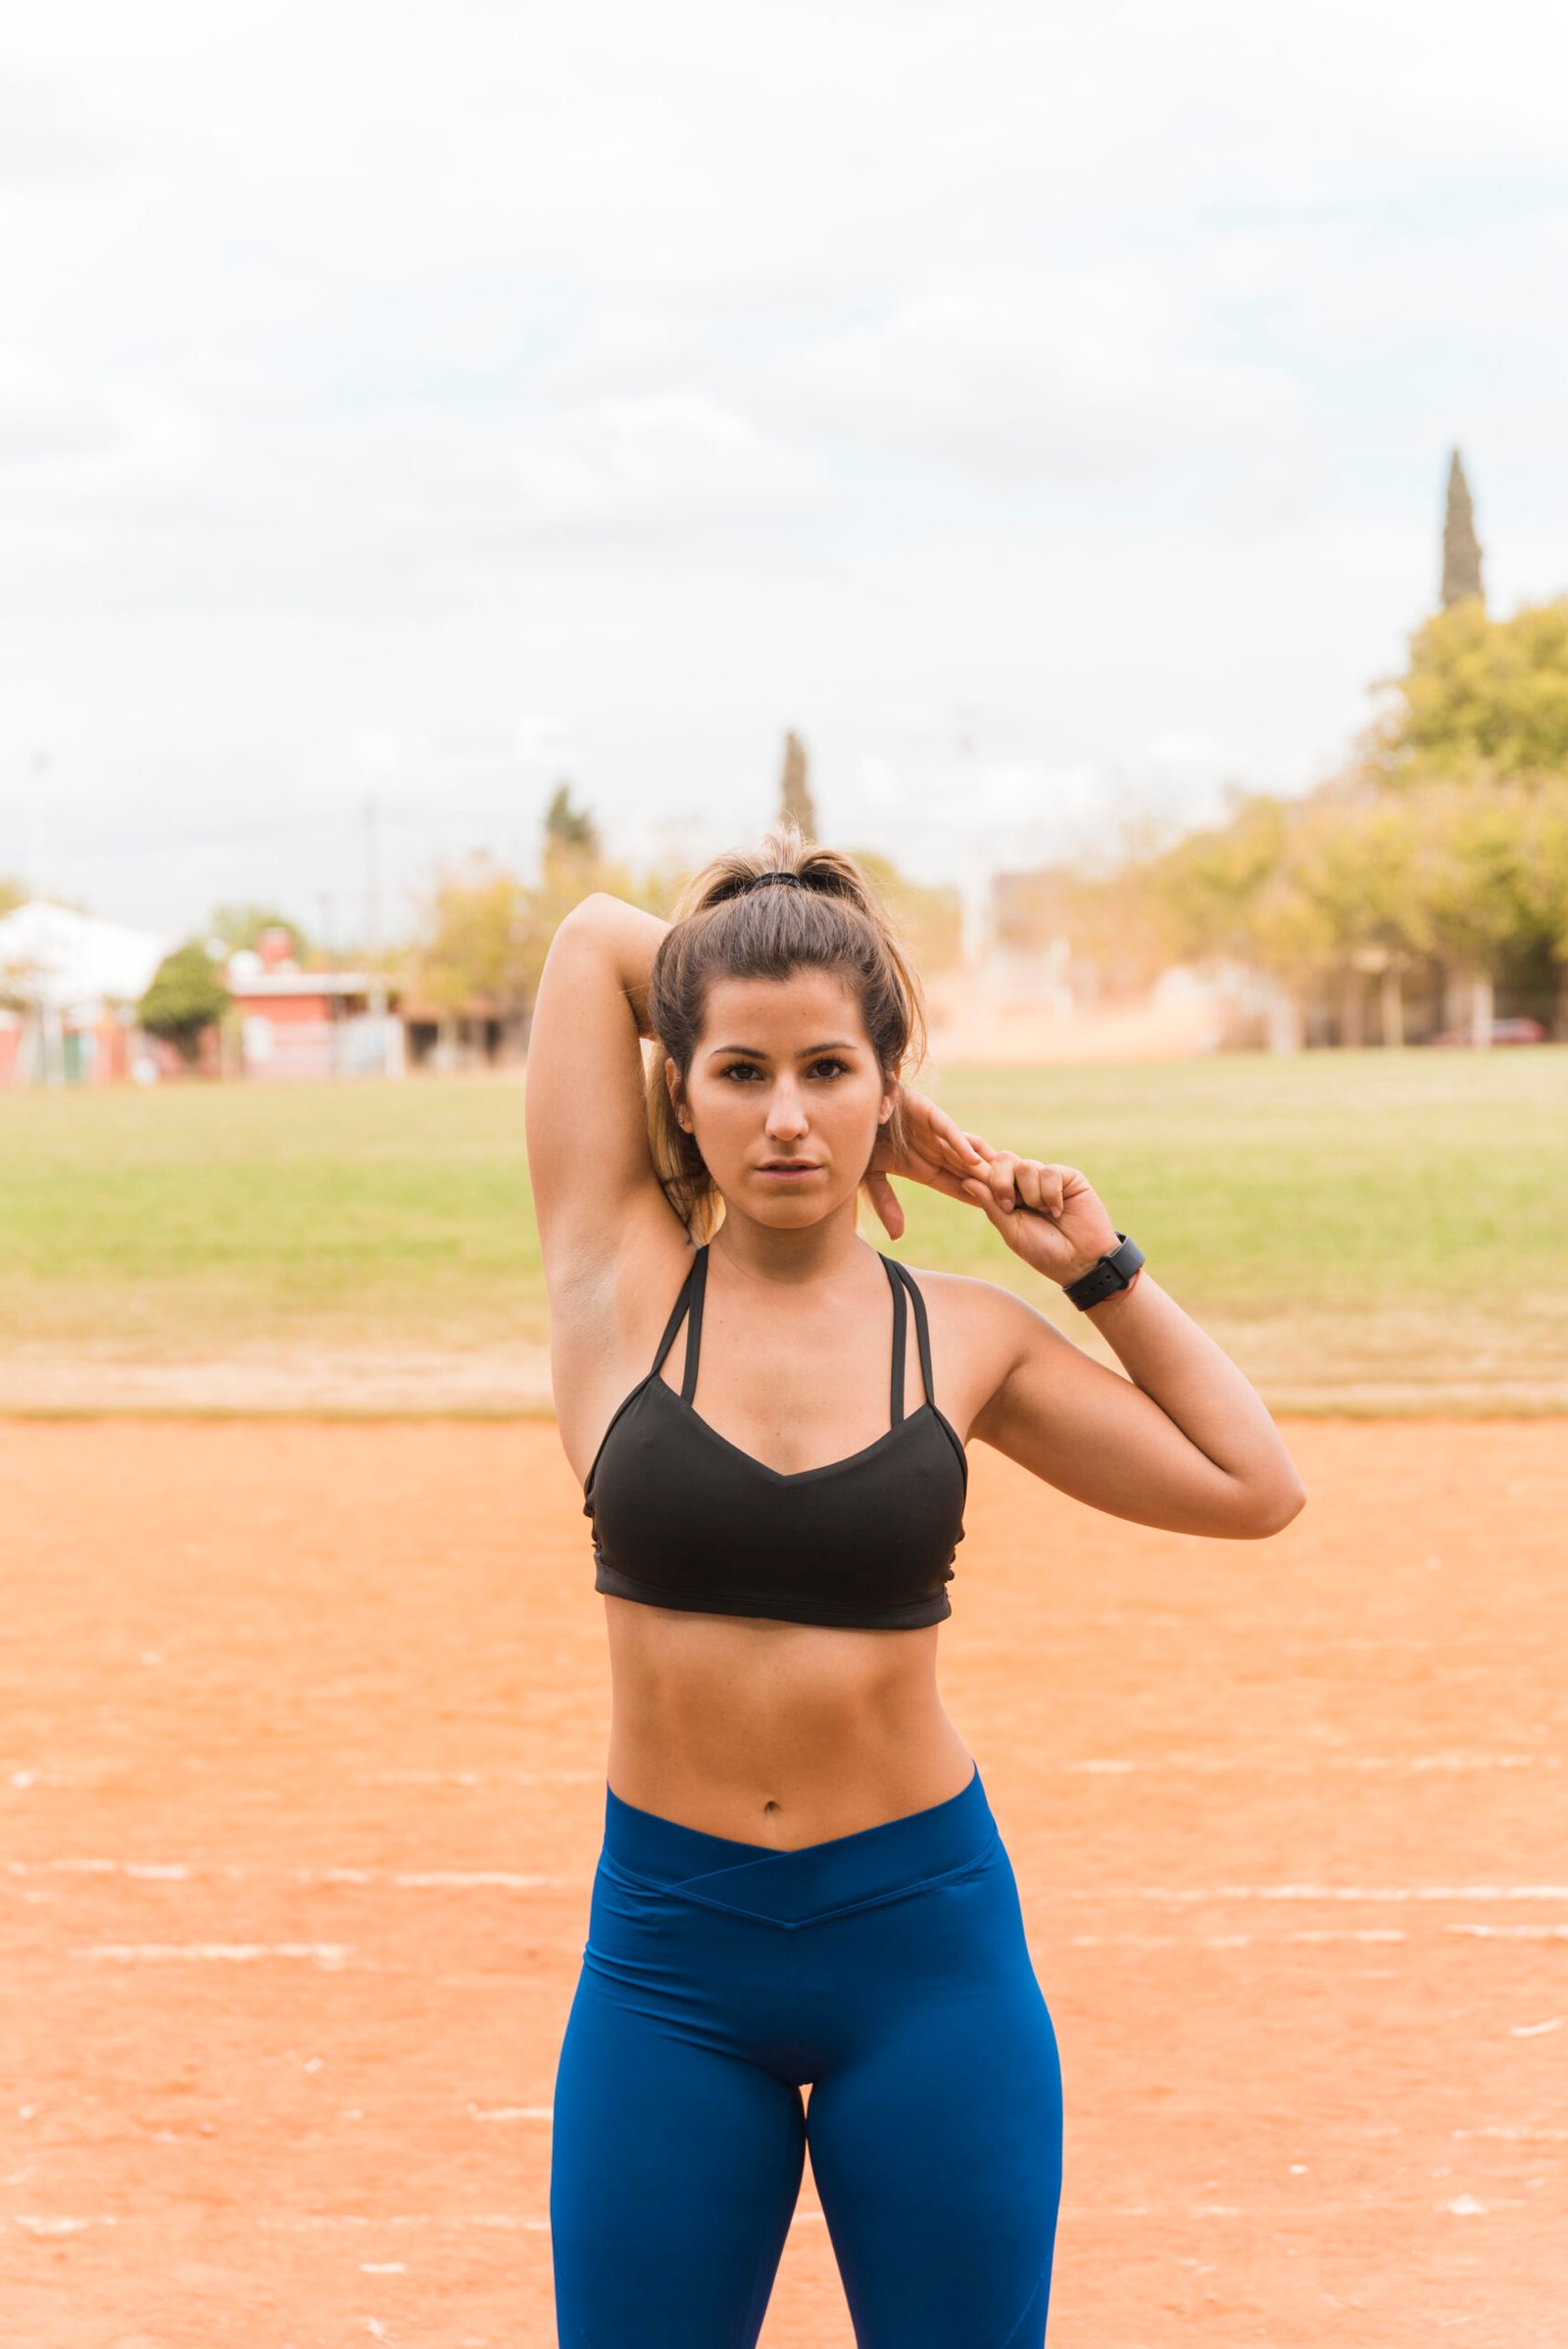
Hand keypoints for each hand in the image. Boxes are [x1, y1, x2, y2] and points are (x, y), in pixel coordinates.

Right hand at [862, 1083, 990, 1239]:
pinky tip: (974, 1159)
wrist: (849, 1109)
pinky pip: (946, 1129)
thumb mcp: (872, 1178)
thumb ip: (886, 1203)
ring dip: (981, 1166)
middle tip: (1014, 1198)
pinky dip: (959, 1143)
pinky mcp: (924, 1111)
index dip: (976, 1197)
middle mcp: (933, 1148)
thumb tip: (898, 1235)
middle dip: (989, 1183)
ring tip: (1004, 1182)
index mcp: (924, 1166)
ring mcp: (931, 1130)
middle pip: (967, 1169)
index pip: (957, 1185)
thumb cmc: (859, 1141)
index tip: (998, 1212)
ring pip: (963, 1150)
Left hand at [959, 1143, 1119, 1287]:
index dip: (975, 1155)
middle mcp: (1025, 1183)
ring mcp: (1046, 1178)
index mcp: (1007, 1195)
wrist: (1080, 1261)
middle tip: (1011, 1205)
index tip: (961, 1141)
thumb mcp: (1011, 1230)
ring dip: (1031, 1195)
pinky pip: (1049, 1172)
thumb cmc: (1043, 1250)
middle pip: (1004, 1159)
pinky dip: (1050, 1194)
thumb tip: (967, 1180)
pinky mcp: (1067, 1177)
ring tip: (1044, 1213)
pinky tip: (1059, 1210)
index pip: (988, 1169)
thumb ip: (991, 1204)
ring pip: (1026, 1167)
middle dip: (1001, 1181)